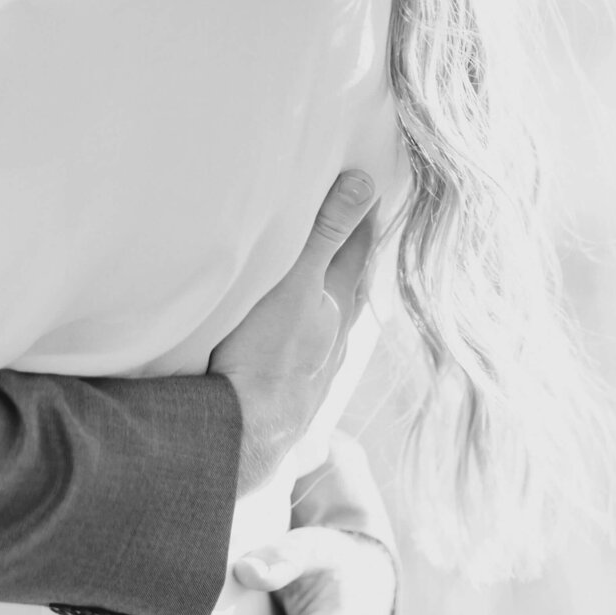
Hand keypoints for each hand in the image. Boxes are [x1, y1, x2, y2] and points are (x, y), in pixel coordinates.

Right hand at [209, 173, 377, 494]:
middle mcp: (335, 333)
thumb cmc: (267, 351)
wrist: (247, 430)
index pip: (356, 249)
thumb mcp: (296, 280)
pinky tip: (301, 339)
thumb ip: (327, 232)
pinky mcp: (296, 390)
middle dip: (352, 256)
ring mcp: (318, 365)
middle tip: (355, 228)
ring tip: (329, 280)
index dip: (362, 219)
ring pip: (333, 320)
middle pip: (351, 285)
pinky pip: (312, 349)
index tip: (368, 190)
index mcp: (337, 301)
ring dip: (332, 296)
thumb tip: (364, 184)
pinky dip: (311, 330)